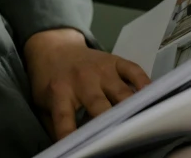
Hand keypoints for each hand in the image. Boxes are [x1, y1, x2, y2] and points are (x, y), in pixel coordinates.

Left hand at [23, 29, 150, 141]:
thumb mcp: (43, 105)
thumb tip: (72, 150)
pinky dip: (145, 84)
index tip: (80, 151)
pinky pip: (134, 70)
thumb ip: (56, 127)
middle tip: (120, 141)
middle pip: (101, 108)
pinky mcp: (114, 60)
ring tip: (143, 126)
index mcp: (60, 92)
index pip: (65, 121)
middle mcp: (81, 80)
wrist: (52, 48)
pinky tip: (151, 99)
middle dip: (111, 127)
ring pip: (122, 93)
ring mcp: (100, 69)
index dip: (72, 138)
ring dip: (132, 110)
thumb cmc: (50, 81)